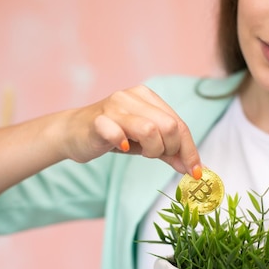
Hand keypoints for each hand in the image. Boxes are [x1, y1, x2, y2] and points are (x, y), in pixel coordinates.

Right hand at [63, 84, 201, 177]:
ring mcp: (114, 106)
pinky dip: (123, 143)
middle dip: (170, 149)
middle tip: (157, 157)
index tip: (195, 172)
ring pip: (150, 129)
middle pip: (169, 126)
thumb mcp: (145, 143)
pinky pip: (117, 132)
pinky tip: (122, 147)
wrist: (74, 133)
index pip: (179, 124)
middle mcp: (132, 97)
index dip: (190, 150)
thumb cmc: (113, 136)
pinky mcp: (98, 120)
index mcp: (148, 97)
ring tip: (141, 152)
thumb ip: (169, 151)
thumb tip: (194, 168)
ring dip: (152, 149)